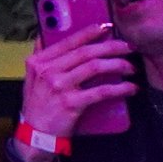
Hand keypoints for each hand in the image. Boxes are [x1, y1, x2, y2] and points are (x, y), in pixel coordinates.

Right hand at [17, 19, 133, 153]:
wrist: (36, 133)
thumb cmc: (38, 104)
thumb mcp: (31, 78)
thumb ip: (40, 56)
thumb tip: (47, 34)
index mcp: (38, 62)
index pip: (67, 42)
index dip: (88, 33)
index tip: (106, 27)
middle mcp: (47, 71)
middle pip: (84, 53)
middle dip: (110, 47)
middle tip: (127, 47)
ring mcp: (59, 87)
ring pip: (94, 68)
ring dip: (117, 65)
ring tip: (130, 67)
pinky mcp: (72, 103)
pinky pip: (101, 91)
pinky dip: (119, 88)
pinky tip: (130, 88)